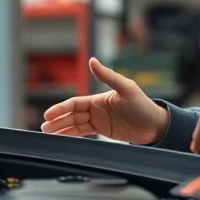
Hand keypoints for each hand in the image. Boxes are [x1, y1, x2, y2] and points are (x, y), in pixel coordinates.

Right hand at [40, 58, 168, 144]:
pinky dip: (72, 135)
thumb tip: (91, 60)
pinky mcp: (103, 131)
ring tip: (47, 134)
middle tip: (44, 128)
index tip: (49, 115)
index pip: (74, 104)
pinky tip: (62, 139)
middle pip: (71, 115)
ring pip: (75, 124)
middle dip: (57, 121)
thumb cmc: (142, 104)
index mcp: (98, 99)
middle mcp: (96, 109)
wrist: (155, 125)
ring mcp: (98, 120)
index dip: (61, 109)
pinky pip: (83, 133)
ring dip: (61, 129)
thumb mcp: (126, 88)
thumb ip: (108, 76)